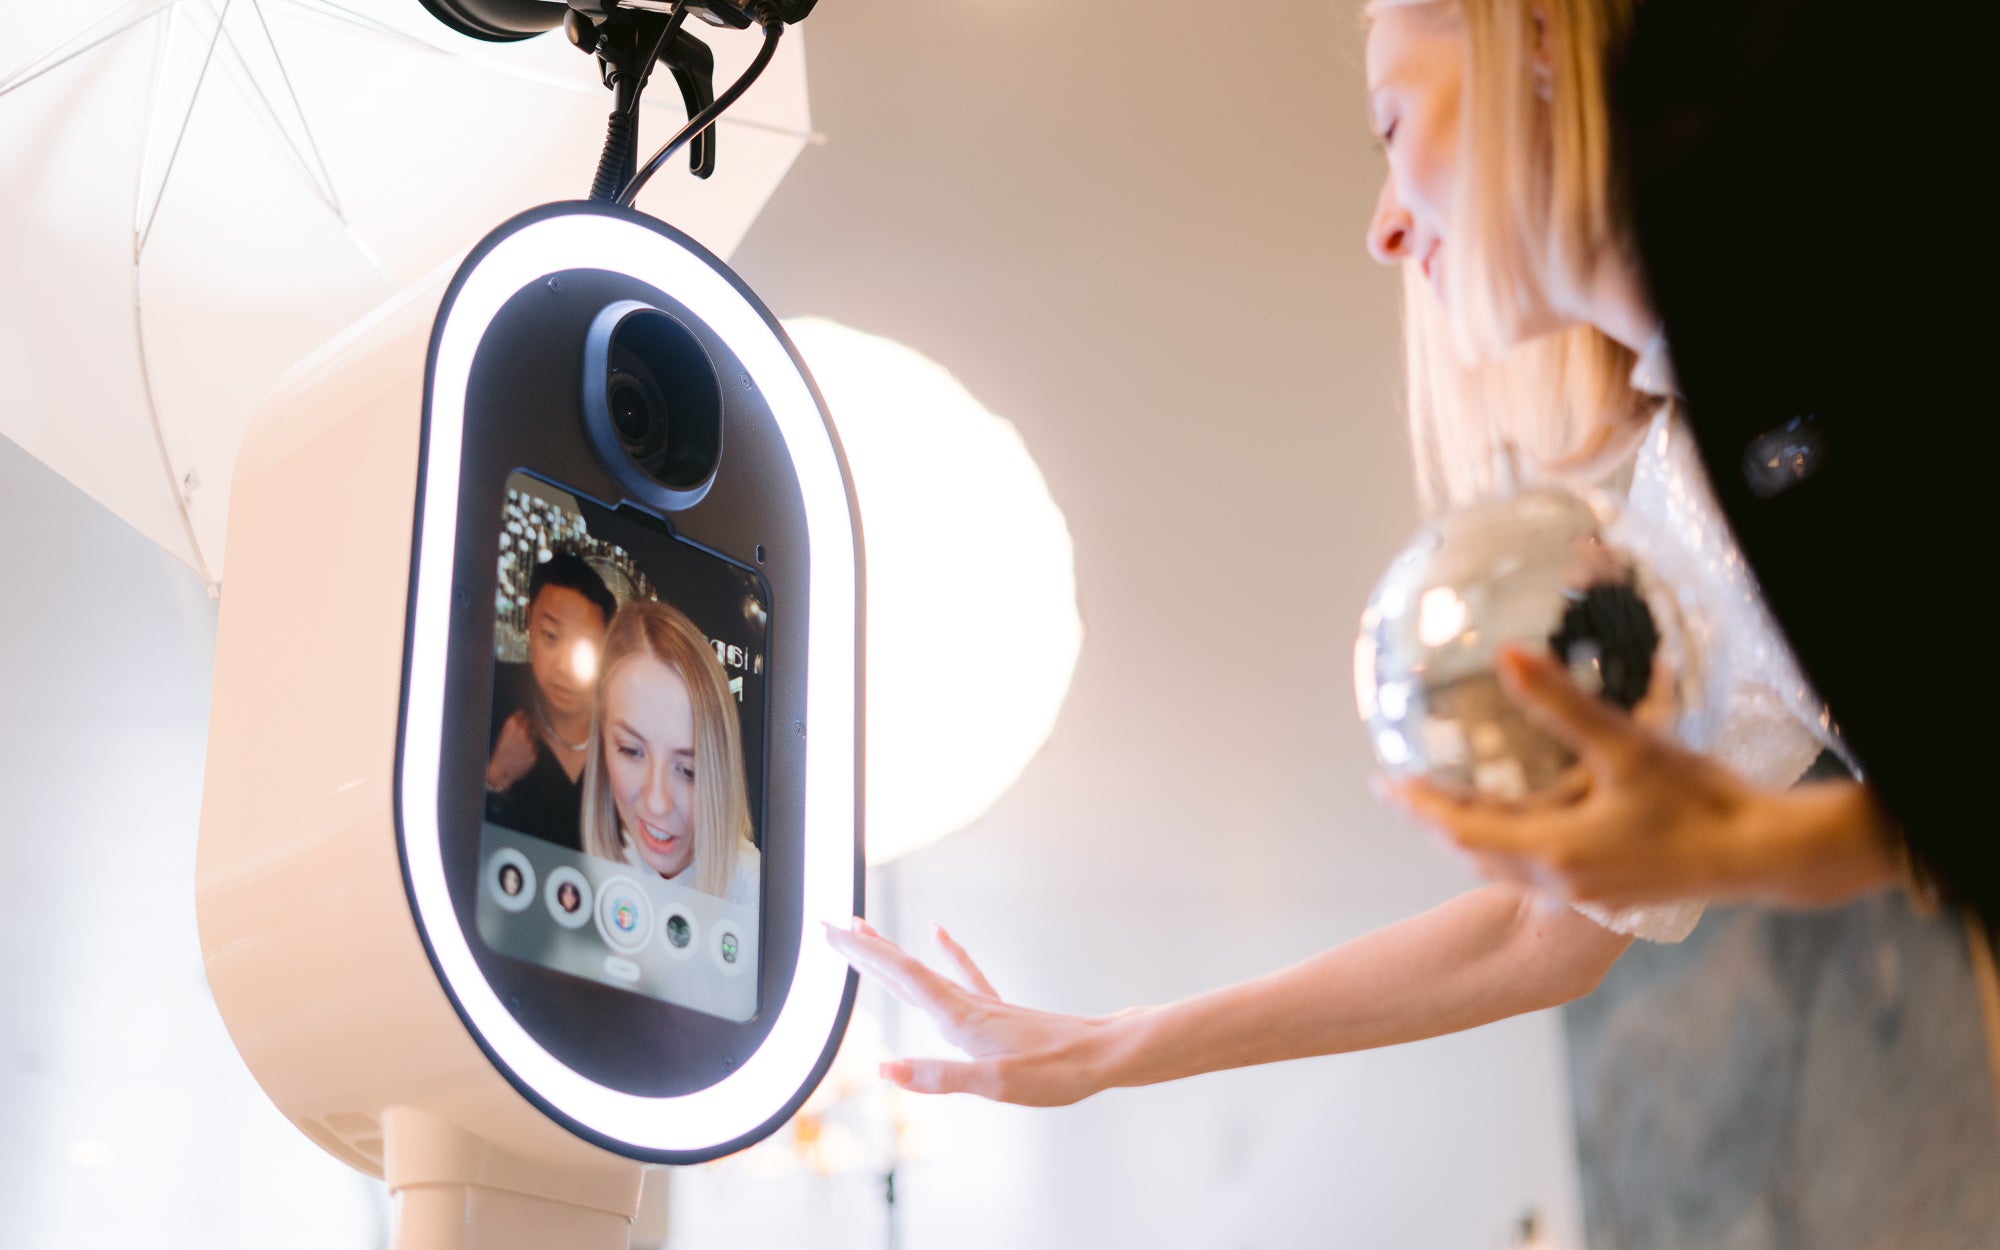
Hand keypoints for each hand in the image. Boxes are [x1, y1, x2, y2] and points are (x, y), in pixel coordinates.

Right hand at [485, 710, 537, 793]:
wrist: (500, 772)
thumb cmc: (497, 755)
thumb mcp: (501, 737)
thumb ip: (511, 728)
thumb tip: (518, 718)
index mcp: (512, 727)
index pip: (520, 714)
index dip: (520, 715)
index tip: (521, 714)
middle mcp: (522, 733)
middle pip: (529, 722)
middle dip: (526, 723)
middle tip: (523, 727)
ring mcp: (530, 744)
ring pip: (534, 734)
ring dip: (530, 735)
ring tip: (522, 742)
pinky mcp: (534, 754)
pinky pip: (534, 747)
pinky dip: (531, 747)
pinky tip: (523, 752)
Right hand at [823, 919, 1120, 1104]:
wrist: (1103, 1054)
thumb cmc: (1054, 1073)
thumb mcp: (993, 1084)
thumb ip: (938, 1076)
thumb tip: (883, 1069)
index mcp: (960, 1019)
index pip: (902, 977)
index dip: (864, 955)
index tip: (831, 932)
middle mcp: (965, 1005)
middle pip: (904, 969)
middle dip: (865, 950)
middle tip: (829, 926)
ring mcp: (982, 1006)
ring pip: (925, 971)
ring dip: (891, 952)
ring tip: (865, 930)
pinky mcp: (999, 1012)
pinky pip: (964, 974)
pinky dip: (948, 952)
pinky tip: (940, 933)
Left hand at [1385, 644, 1761, 908]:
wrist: (1765, 856)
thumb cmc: (1699, 801)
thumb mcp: (1624, 744)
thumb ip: (1560, 702)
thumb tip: (1508, 655)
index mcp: (1553, 850)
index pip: (1460, 829)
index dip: (1418, 805)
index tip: (1383, 783)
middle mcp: (1562, 880)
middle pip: (1475, 854)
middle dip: (1436, 824)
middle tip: (1405, 793)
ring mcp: (1590, 891)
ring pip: (1508, 867)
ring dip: (1475, 838)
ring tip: (1454, 805)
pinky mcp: (1615, 890)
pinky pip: (1543, 871)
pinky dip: (1516, 845)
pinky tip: (1532, 822)